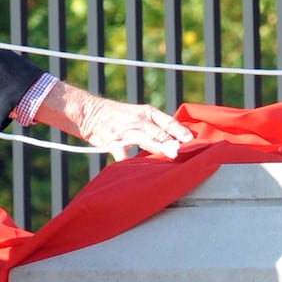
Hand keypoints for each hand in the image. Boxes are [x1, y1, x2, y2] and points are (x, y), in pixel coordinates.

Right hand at [79, 98, 194, 162]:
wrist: (90, 112)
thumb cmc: (118, 116)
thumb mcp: (138, 114)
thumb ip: (154, 127)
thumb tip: (175, 139)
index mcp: (147, 112)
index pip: (167, 121)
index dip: (179, 130)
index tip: (190, 139)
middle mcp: (138, 120)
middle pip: (159, 133)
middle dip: (171, 142)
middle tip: (183, 151)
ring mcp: (126, 130)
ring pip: (145, 141)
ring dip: (158, 149)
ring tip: (170, 157)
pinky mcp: (113, 140)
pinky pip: (123, 154)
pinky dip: (130, 162)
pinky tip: (136, 169)